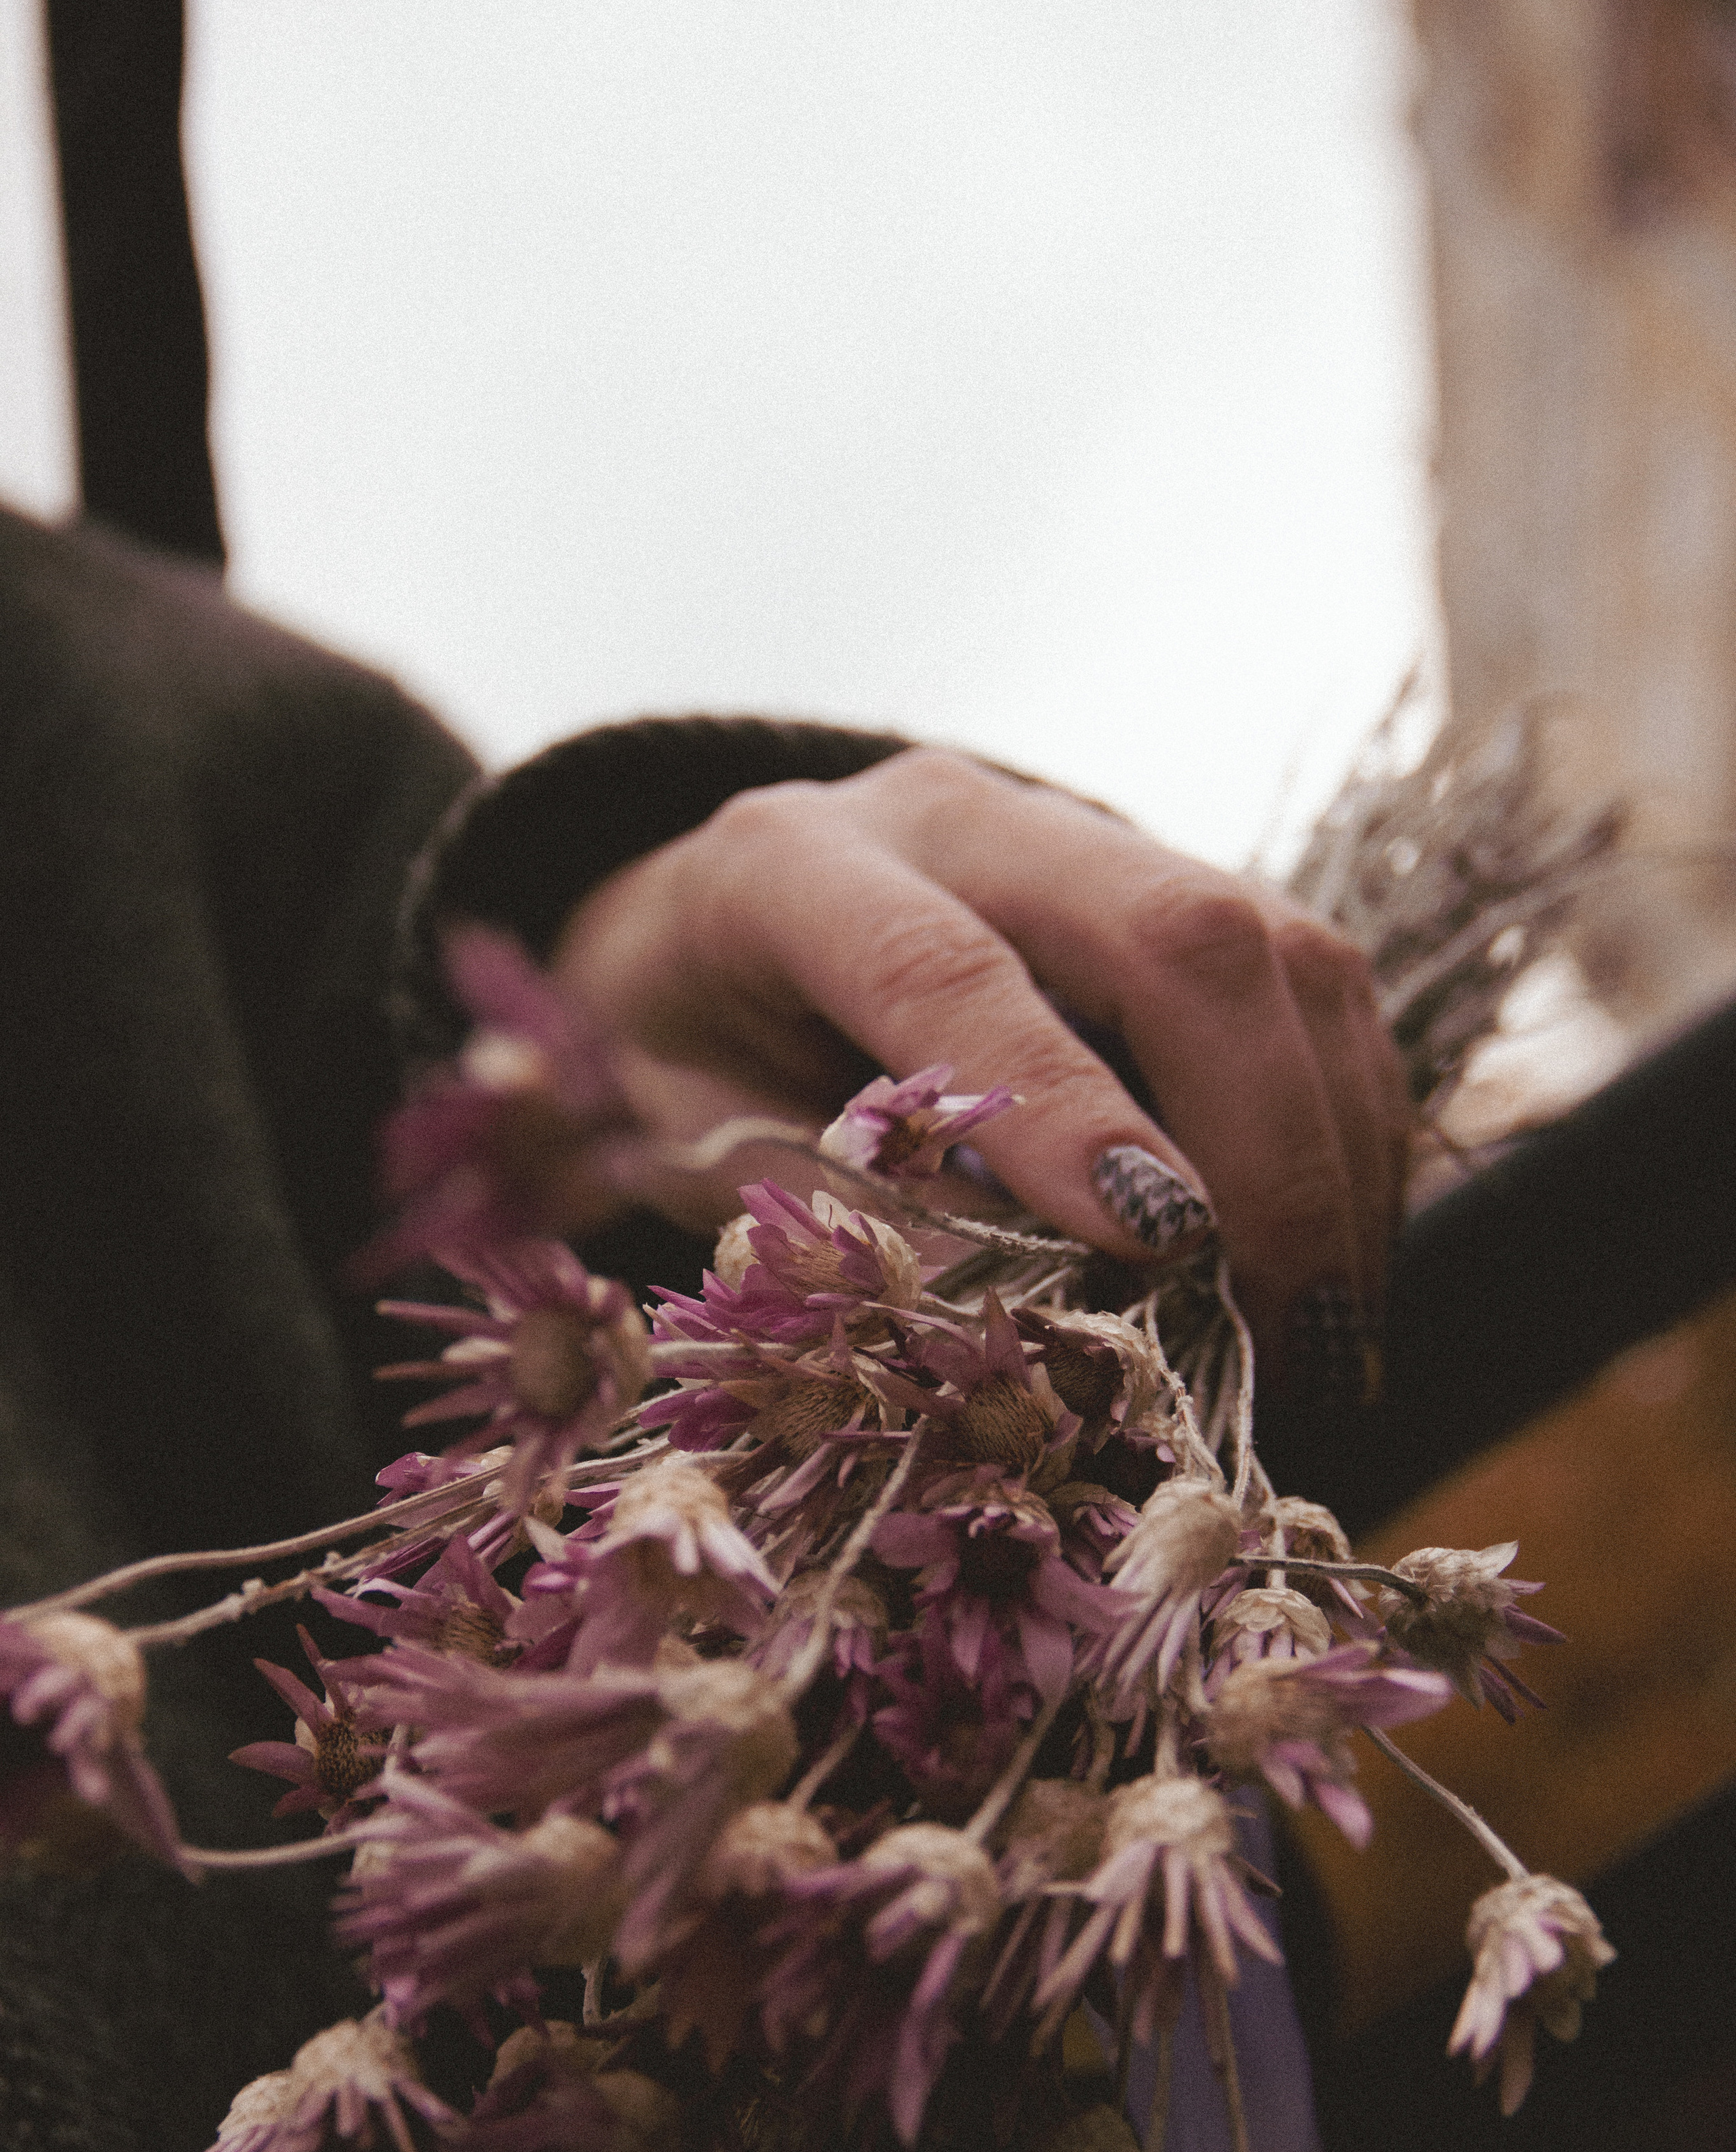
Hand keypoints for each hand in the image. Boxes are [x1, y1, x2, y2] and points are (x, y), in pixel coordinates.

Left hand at [551, 748, 1409, 1397]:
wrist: (698, 939)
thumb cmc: (684, 1057)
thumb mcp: (699, 1150)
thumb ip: (847, 1214)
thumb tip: (1043, 1322)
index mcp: (795, 865)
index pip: (951, 968)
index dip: (1064, 1110)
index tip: (1157, 1249)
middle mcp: (957, 818)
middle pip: (1175, 933)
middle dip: (1263, 1146)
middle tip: (1285, 1333)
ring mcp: (1081, 838)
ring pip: (1279, 953)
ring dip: (1330, 1151)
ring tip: (1328, 1331)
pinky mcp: (1167, 887)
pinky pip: (1308, 987)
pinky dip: (1345, 1128)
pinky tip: (1338, 1254)